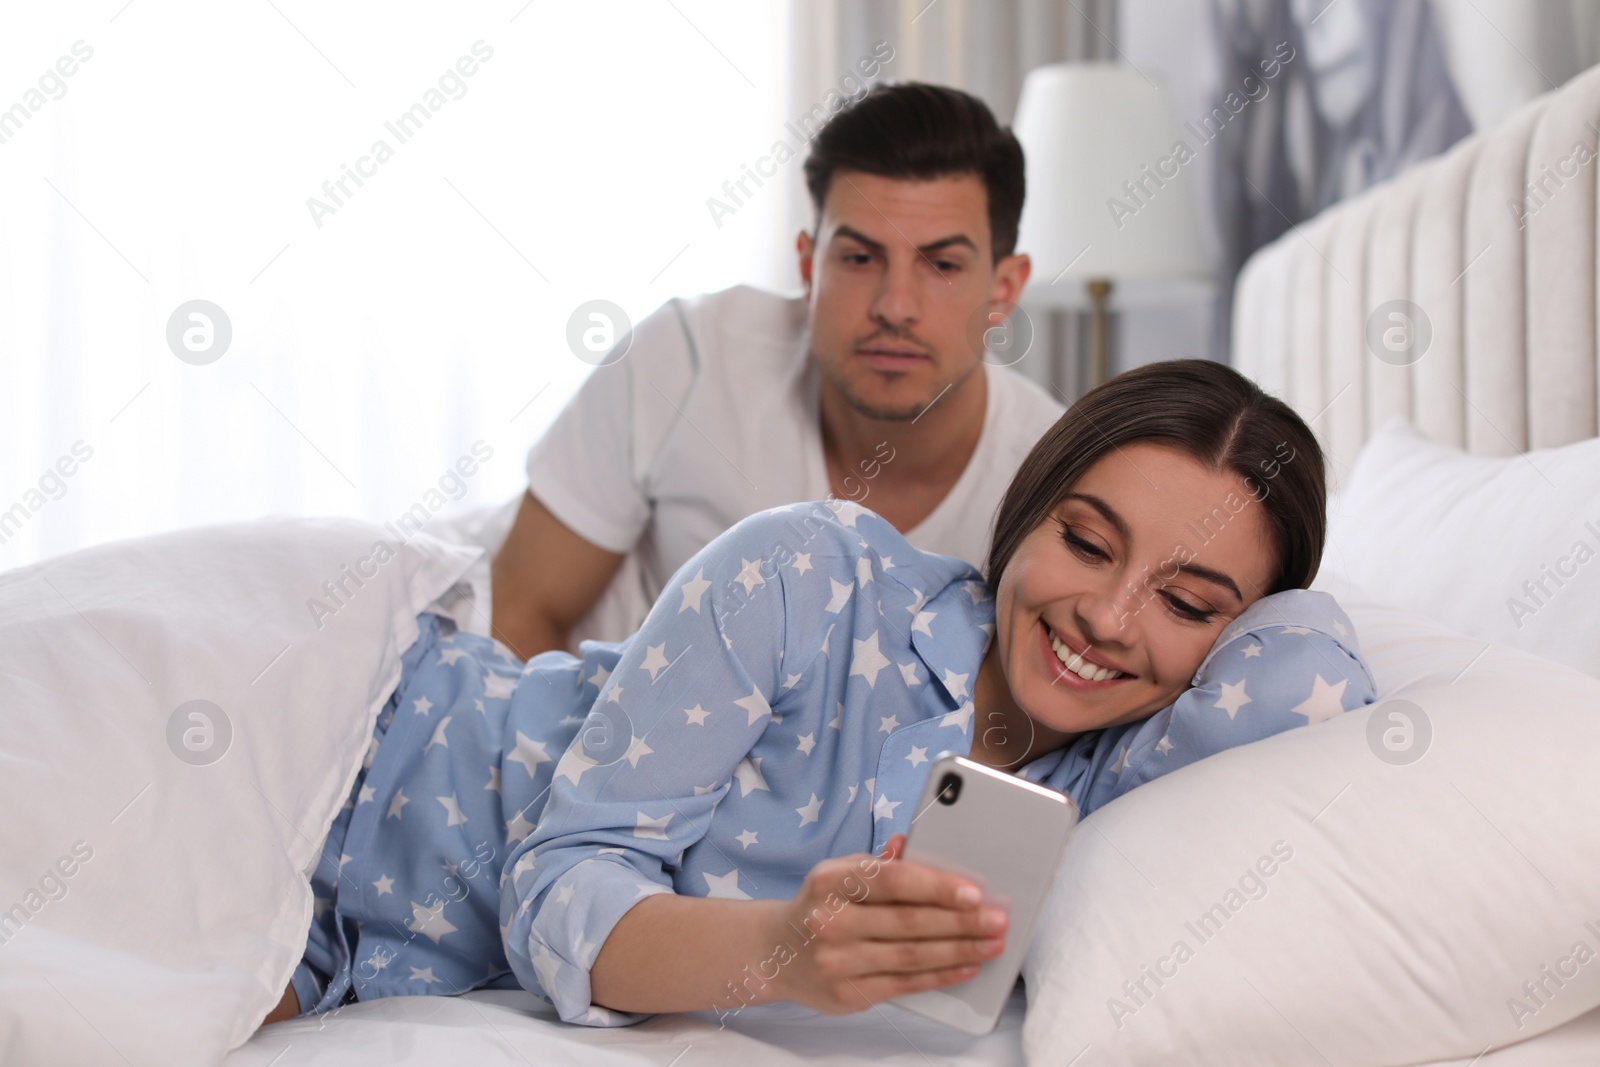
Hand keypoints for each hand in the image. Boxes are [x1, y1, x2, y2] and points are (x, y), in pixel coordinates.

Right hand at [769, 834, 1007, 1013]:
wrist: (778, 952)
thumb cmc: (823, 904)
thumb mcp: (841, 872)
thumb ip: (879, 863)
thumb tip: (914, 845)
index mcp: (831, 881)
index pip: (892, 881)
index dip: (936, 886)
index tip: (974, 891)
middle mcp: (829, 921)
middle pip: (909, 922)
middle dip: (961, 922)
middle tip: (998, 919)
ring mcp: (837, 961)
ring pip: (911, 956)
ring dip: (959, 950)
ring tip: (991, 944)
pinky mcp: (847, 994)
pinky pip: (904, 984)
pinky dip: (940, 976)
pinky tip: (966, 967)